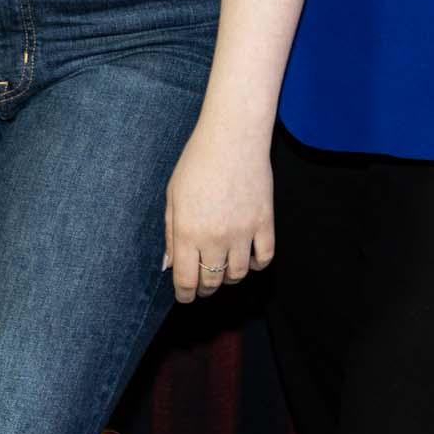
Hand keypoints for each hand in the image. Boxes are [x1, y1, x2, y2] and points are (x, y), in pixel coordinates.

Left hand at [162, 117, 274, 303]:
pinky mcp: (264, 223)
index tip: (184, 296)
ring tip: (223, 270)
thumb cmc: (197, 161)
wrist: (233, 138)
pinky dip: (256, 264)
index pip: (186, 281)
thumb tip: (169, 264)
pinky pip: (264, 259)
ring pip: (238, 275)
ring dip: (229, 278)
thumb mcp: (173, 195)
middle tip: (202, 285)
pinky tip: (248, 258)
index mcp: (188, 232)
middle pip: (211, 282)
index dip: (184, 295)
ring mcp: (242, 232)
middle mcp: (215, 238)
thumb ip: (169, 233)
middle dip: (204, 289)